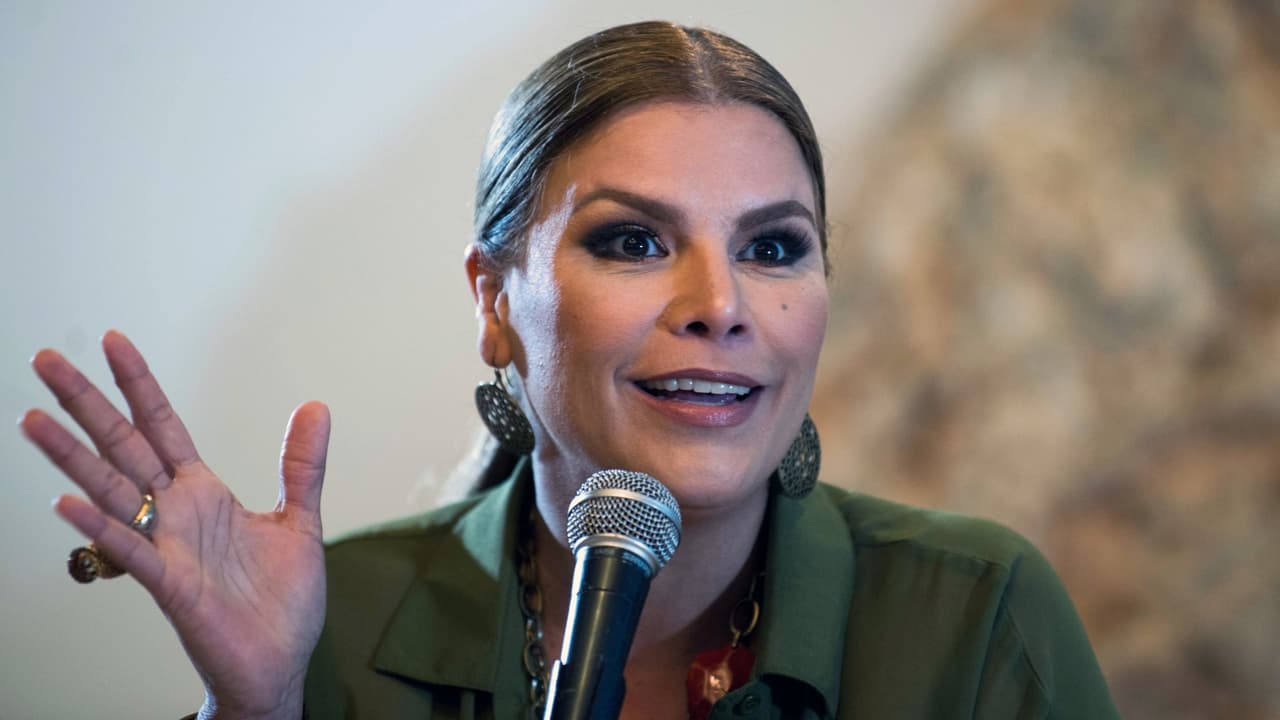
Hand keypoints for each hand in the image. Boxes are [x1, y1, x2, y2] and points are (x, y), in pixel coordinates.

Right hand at [21, 330, 329, 718]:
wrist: (279, 664)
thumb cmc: (281, 602)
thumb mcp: (300, 520)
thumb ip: (302, 465)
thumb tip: (315, 405)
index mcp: (204, 494)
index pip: (164, 426)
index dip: (140, 384)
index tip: (113, 340)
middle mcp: (177, 514)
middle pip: (124, 447)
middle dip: (87, 404)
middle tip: (44, 361)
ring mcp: (168, 547)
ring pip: (111, 492)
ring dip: (72, 457)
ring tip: (33, 419)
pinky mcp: (171, 586)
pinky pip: (131, 552)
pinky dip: (100, 528)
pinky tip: (67, 502)